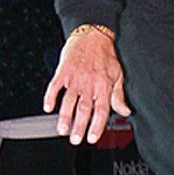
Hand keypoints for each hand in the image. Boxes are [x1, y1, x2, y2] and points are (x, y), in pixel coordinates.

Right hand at [45, 28, 128, 144]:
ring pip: (69, 101)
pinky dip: (50, 97)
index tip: (92, 138)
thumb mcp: (118, 75)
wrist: (92, 34)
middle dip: (79, 126)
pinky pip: (55, 86)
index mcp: (104, 86)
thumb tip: (125, 112)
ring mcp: (75, 77)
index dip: (97, 126)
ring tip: (62, 130)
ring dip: (64, 117)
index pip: (101, 110)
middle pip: (84, 109)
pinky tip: (48, 108)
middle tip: (75, 140)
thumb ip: (119, 96)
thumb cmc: (106, 55)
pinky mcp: (63, 70)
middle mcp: (89, 83)